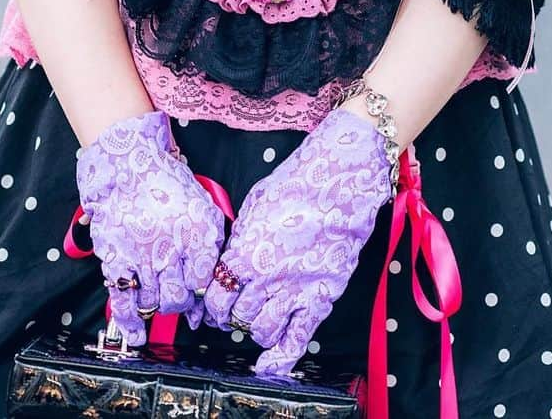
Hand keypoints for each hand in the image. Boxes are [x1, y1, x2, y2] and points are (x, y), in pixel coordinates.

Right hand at [76, 110, 225, 343]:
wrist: (127, 165)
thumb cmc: (167, 184)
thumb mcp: (202, 206)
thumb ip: (209, 244)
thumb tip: (205, 285)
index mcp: (198, 233)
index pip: (205, 283)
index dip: (202, 296)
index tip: (199, 301)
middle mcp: (172, 249)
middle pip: (180, 298)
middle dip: (180, 305)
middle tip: (177, 300)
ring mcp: (142, 257)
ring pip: (155, 302)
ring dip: (158, 308)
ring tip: (158, 302)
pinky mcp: (116, 260)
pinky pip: (123, 300)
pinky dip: (129, 322)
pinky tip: (136, 333)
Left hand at [202, 107, 392, 375]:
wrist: (338, 187)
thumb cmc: (295, 188)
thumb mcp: (253, 209)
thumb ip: (240, 241)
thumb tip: (232, 258)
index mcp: (243, 255)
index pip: (215, 298)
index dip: (213, 306)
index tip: (217, 305)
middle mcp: (263, 280)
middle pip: (236, 317)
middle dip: (234, 316)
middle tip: (240, 310)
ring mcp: (292, 292)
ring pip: (261, 331)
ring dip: (258, 328)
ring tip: (263, 316)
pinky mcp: (319, 300)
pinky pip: (296, 341)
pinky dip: (281, 358)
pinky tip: (270, 364)